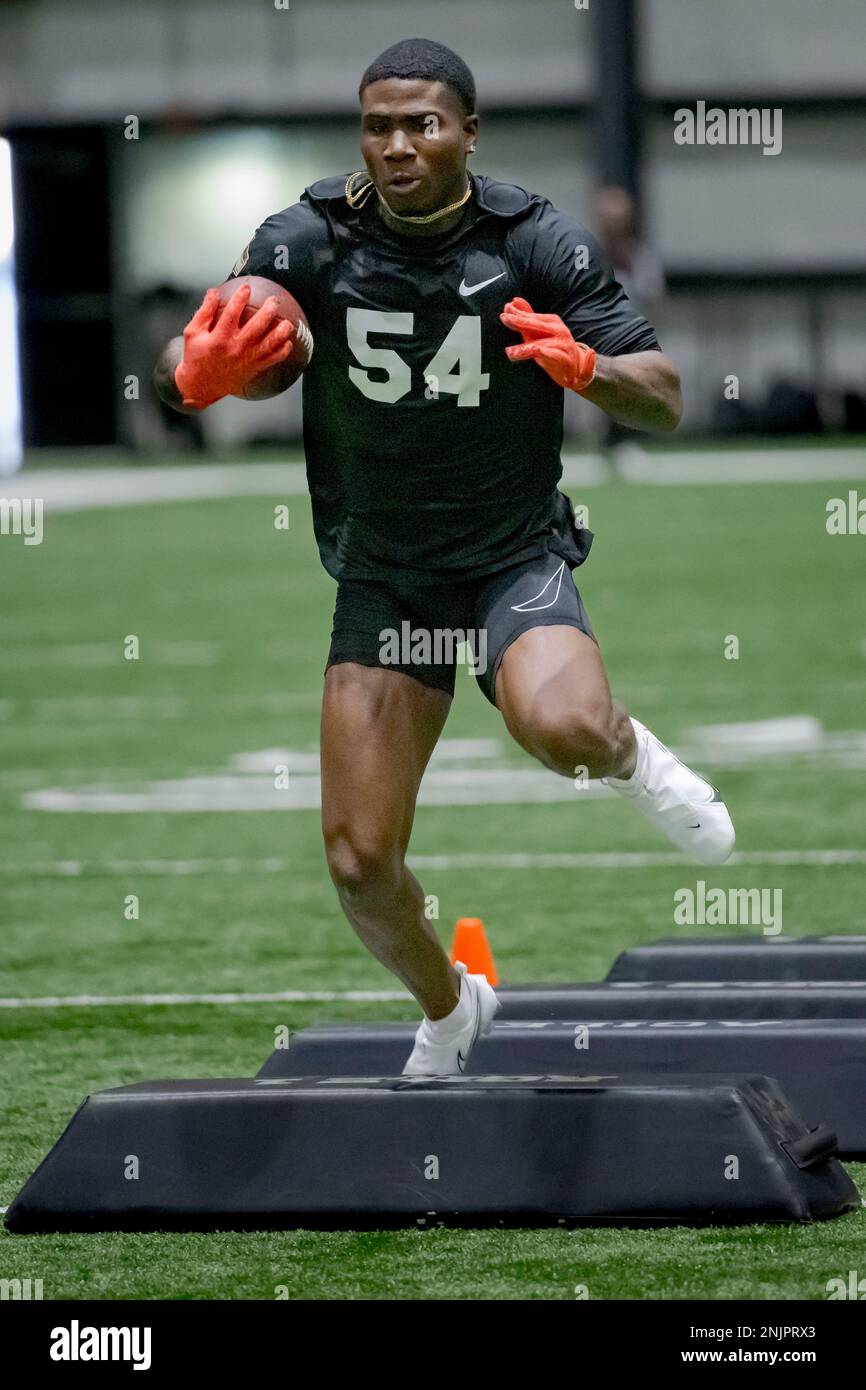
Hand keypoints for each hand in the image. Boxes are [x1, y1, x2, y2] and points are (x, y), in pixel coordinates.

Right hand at [174, 284, 294, 408]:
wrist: (201, 386)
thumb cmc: (196, 357)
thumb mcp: (193, 333)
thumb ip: (204, 312)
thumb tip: (213, 292)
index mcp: (219, 337)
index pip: (232, 313)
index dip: (240, 298)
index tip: (247, 287)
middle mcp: (235, 348)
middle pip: (256, 327)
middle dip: (268, 311)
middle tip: (274, 301)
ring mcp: (246, 360)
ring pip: (268, 345)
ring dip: (280, 333)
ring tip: (288, 323)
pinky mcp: (253, 369)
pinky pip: (271, 360)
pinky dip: (282, 352)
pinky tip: (288, 343)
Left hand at [500, 296, 596, 392]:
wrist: (574, 366)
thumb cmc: (554, 347)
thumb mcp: (539, 333)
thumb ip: (527, 319)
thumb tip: (513, 302)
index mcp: (551, 321)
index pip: (531, 316)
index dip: (517, 313)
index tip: (506, 309)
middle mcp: (557, 329)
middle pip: (535, 325)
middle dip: (519, 321)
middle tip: (504, 318)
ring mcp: (562, 343)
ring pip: (540, 344)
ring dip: (524, 348)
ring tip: (510, 352)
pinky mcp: (564, 358)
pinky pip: (552, 355)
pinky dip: (544, 354)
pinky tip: (537, 352)